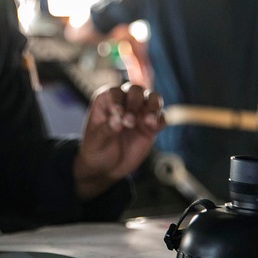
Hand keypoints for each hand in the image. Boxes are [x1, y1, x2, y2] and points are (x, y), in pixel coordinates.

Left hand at [75, 82, 164, 199]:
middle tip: (129, 122)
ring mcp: (139, 113)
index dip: (117, 100)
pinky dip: (160, 119)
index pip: (114, 92)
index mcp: (106, 101)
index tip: (118, 113)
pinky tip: (154, 128)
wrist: (107, 167)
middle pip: (136, 90)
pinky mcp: (151, 126)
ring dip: (153, 106)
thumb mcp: (96, 141)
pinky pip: (162, 117)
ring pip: (153, 98)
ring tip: (148, 121)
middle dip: (135, 102)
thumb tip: (118, 120)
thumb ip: (107, 129)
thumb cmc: (96, 149)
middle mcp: (124, 102)